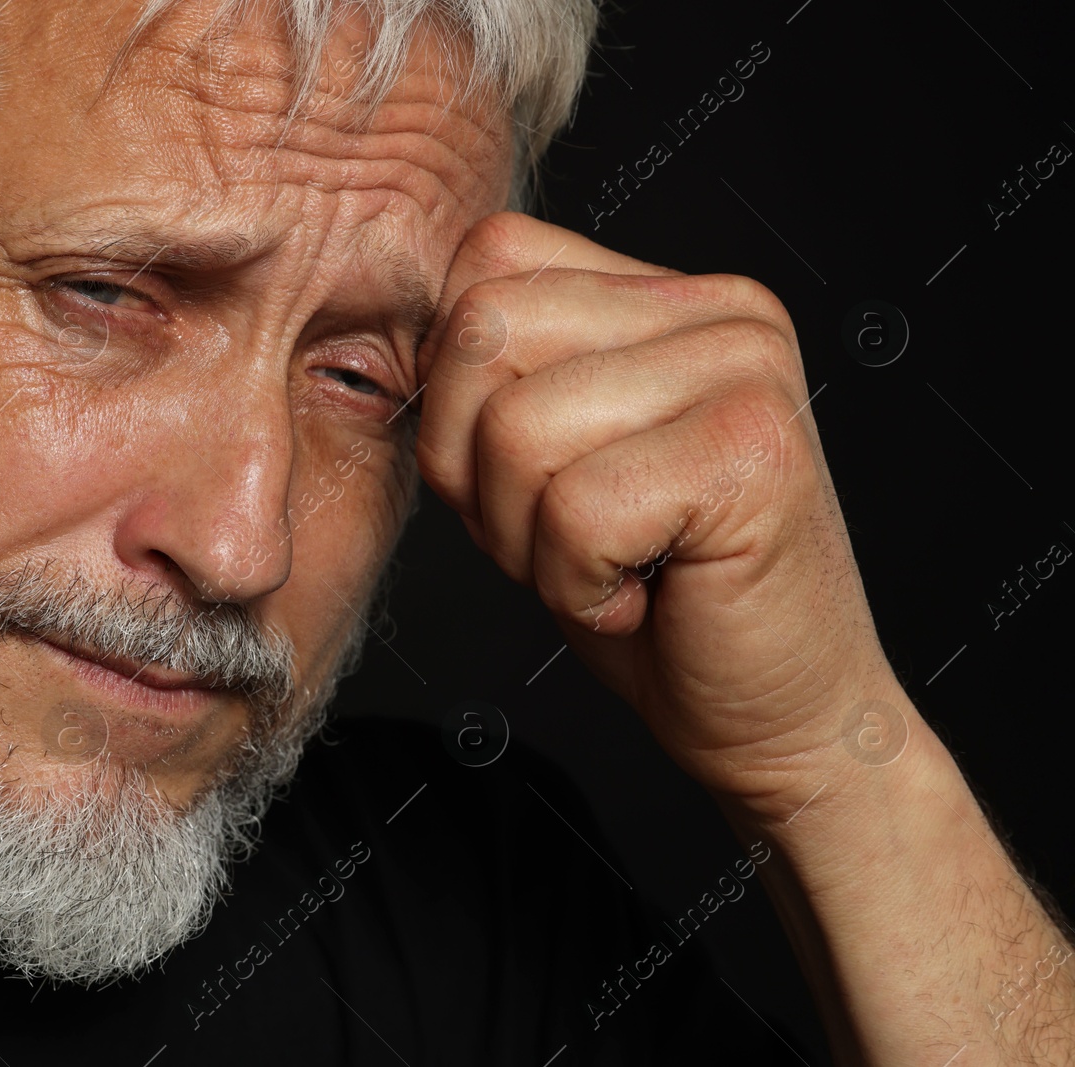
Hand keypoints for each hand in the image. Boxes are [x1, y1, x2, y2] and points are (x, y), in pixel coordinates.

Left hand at [415, 213, 898, 810]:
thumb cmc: (657, 600)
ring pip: (515, 428)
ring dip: (528, 537)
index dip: (454, 390)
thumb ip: (494, 382)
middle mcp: (718, 311)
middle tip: (565, 536)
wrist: (780, 714)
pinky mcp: (751, 454)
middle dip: (477, 468)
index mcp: (666, 296)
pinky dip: (577, 585)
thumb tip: (395, 341)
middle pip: (483, 335)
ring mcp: (744, 372)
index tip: (524, 478)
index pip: (486, 262)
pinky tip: (644, 598)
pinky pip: (573, 510)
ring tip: (611, 565)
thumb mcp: (546, 467)